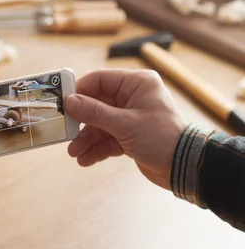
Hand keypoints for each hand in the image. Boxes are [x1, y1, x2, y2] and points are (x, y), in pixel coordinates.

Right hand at [64, 68, 186, 189]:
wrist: (186, 168)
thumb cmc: (162, 138)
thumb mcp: (124, 124)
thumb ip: (94, 112)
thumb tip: (69, 101)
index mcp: (137, 83)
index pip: (100, 79)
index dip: (79, 91)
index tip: (63, 103)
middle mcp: (133, 97)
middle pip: (96, 104)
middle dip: (81, 122)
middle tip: (66, 131)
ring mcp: (131, 117)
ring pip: (100, 124)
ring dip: (86, 139)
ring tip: (74, 152)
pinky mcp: (130, 135)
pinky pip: (107, 138)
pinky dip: (96, 148)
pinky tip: (85, 159)